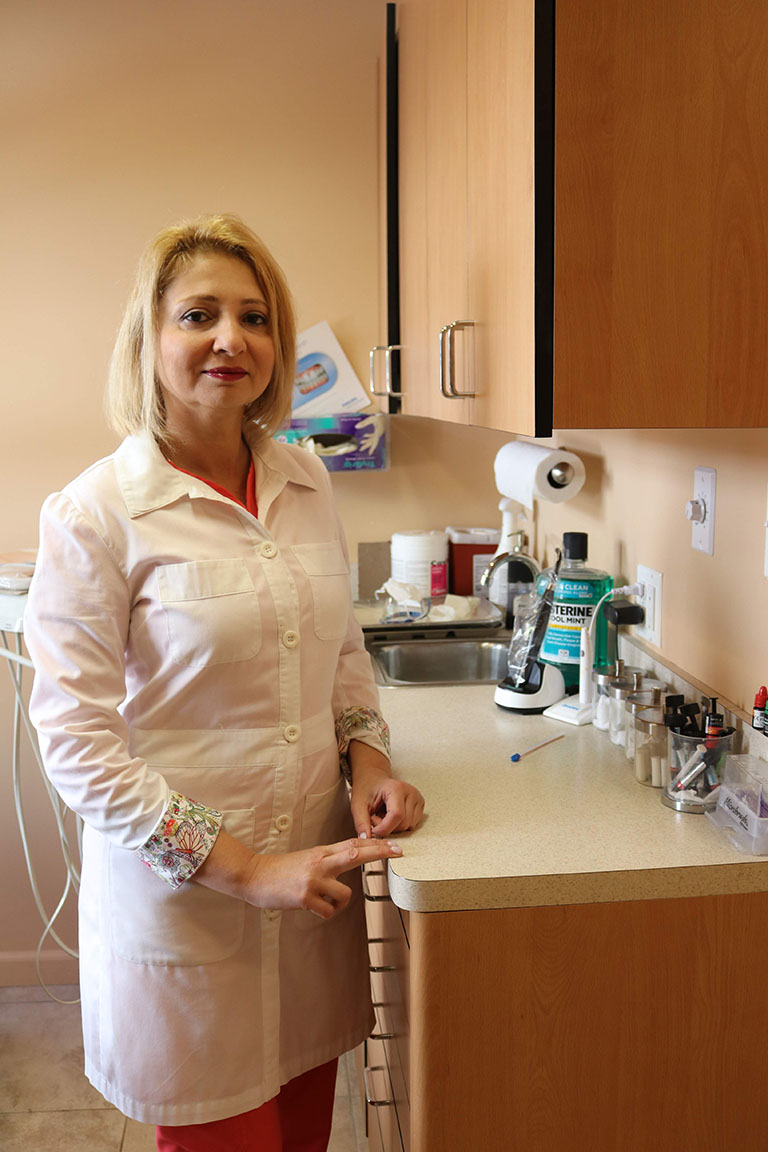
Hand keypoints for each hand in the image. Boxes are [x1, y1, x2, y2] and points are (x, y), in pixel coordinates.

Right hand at [245, 837, 402, 918]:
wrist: (255, 875)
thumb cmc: (282, 869)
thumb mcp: (308, 858)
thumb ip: (328, 859)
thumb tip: (350, 860)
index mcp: (322, 852)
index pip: (354, 844)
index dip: (376, 843)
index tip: (394, 844)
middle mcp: (320, 863)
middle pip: (356, 854)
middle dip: (378, 852)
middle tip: (397, 851)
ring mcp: (313, 880)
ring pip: (345, 894)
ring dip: (339, 902)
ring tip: (324, 901)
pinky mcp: (305, 897)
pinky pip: (328, 911)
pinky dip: (325, 912)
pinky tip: (312, 907)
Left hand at [348, 746, 424, 838]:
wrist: (374, 779)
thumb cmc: (366, 790)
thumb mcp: (358, 805)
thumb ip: (361, 823)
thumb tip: (366, 839)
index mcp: (396, 788)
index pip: (397, 815)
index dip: (384, 828)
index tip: (372, 829)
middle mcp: (411, 792)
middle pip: (403, 823)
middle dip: (387, 827)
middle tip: (375, 818)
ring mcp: (418, 798)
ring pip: (409, 826)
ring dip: (394, 827)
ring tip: (383, 816)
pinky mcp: (420, 805)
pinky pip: (412, 824)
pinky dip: (400, 825)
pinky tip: (391, 816)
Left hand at [354, 415, 383, 454]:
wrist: (385, 413)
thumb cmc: (379, 415)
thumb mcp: (371, 418)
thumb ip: (364, 423)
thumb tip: (356, 426)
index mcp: (379, 431)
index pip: (376, 441)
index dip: (373, 447)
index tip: (370, 453)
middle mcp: (380, 433)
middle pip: (373, 441)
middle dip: (367, 445)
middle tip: (360, 449)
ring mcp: (379, 432)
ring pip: (373, 439)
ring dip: (367, 441)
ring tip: (361, 443)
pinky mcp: (378, 430)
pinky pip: (374, 435)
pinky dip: (369, 436)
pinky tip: (364, 436)